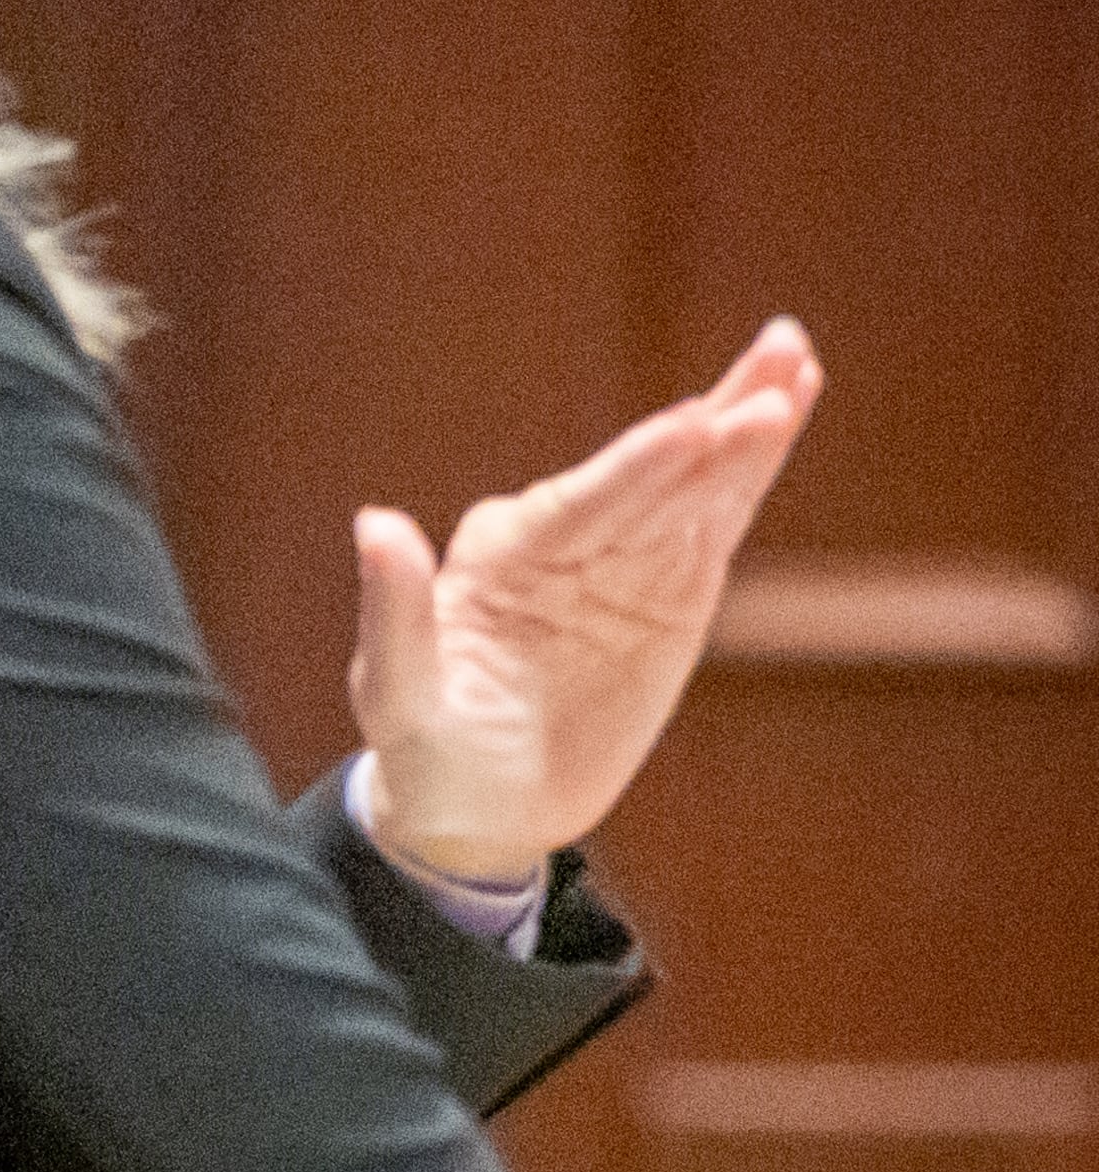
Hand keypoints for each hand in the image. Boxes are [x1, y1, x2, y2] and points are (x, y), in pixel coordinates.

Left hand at [348, 319, 821, 882]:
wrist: (477, 809)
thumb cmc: (426, 753)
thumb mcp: (397, 695)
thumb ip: (394, 616)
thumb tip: (374, 525)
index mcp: (501, 553)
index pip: (580, 503)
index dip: (638, 467)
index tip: (693, 427)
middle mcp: (565, 539)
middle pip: (651, 476)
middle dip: (714, 427)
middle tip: (778, 363)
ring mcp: (623, 559)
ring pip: (694, 486)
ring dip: (747, 428)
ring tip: (797, 362)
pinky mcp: (670, 588)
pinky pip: (715, 523)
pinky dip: (750, 475)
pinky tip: (785, 413)